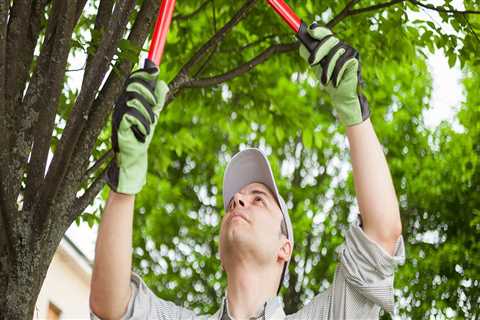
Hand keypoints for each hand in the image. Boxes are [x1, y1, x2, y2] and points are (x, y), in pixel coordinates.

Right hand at [106, 65, 168, 193]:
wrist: (134, 157)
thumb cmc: (141, 136)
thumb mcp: (152, 114)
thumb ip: (157, 99)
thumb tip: (162, 81)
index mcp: (128, 99)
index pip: (135, 79)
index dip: (144, 72)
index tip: (154, 66)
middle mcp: (121, 103)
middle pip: (135, 85)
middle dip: (149, 95)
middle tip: (153, 109)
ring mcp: (118, 113)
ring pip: (136, 100)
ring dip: (148, 115)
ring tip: (147, 127)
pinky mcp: (119, 124)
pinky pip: (133, 115)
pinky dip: (143, 125)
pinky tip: (142, 134)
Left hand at [299, 24, 369, 126]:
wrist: (340, 94)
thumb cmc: (328, 78)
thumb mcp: (315, 65)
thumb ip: (308, 53)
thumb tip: (301, 44)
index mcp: (331, 44)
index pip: (324, 33)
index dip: (318, 30)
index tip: (310, 30)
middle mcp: (341, 45)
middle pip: (329, 40)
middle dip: (318, 51)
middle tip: (311, 62)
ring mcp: (350, 51)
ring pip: (335, 53)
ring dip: (327, 69)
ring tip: (325, 81)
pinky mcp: (355, 59)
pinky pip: (343, 62)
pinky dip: (337, 74)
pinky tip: (335, 82)